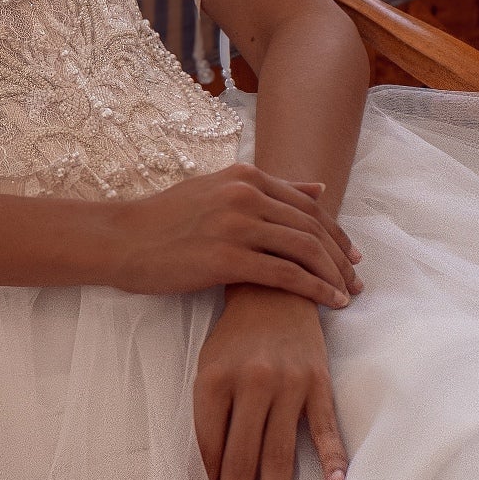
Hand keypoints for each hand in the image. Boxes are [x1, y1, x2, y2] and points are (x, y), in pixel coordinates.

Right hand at [108, 163, 361, 308]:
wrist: (121, 240)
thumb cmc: (164, 221)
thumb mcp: (216, 191)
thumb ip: (268, 189)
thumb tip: (319, 188)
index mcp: (245, 176)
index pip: (309, 204)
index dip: (337, 232)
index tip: (352, 255)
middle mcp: (245, 194)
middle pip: (313, 227)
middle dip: (342, 257)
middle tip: (357, 280)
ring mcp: (235, 224)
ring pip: (305, 249)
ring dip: (334, 275)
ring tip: (347, 295)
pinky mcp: (225, 257)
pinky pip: (285, 275)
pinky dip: (314, 290)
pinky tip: (328, 303)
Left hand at [193, 286, 348, 479]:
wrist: (273, 287)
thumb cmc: (234, 338)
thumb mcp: (208, 370)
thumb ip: (208, 419)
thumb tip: (205, 478)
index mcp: (212, 383)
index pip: (207, 453)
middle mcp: (249, 385)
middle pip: (240, 463)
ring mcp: (286, 384)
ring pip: (278, 455)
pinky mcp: (317, 380)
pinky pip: (323, 426)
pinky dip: (330, 457)